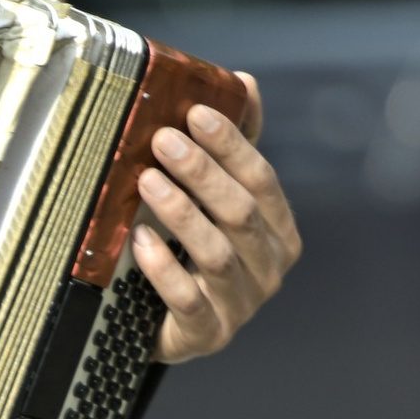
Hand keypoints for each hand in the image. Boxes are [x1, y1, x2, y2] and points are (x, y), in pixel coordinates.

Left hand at [132, 77, 300, 362]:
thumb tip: (244, 83)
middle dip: (202, 173)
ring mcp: (242, 306)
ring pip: (217, 254)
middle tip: (162, 141)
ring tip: (146, 182)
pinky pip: (189, 300)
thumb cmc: (193, 252)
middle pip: (241, 213)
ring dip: (182, 213)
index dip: (232, 145)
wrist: (167, 325)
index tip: (196, 113)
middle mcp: (269, 269)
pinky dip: (163, 269)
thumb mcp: (213, 197)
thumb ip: (232, 146)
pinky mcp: (208, 335)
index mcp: (279, 231)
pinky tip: (140, 241)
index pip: (262, 181)